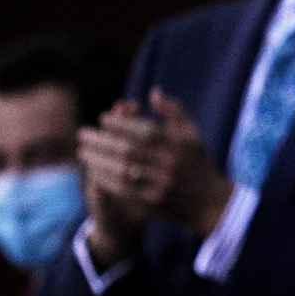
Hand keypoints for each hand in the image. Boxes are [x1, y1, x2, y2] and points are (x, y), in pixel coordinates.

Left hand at [79, 91, 232, 239]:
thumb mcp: (193, 134)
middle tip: (83, 134)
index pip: (144, 130)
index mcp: (180, 145)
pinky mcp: (153, 202)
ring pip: (121, 170)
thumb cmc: (198, 163)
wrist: (211, 203)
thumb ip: (174, 111)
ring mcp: (162, 184)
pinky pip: (123, 189)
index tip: (103, 118)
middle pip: (128, 150)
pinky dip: (105, 178)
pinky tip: (93, 170)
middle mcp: (171, 164)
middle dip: (101, 141)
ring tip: (83, 151)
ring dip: (98, 160)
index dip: (120, 123)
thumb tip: (153, 93)